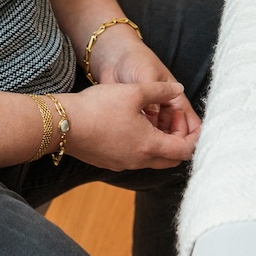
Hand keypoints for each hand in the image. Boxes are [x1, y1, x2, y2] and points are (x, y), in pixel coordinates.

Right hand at [63, 81, 198, 171]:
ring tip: (151, 117)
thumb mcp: (135, 91)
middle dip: (178, 140)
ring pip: (152, 159)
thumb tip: (179, 90)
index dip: (193, 135)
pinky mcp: (109, 162)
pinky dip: (142, 145)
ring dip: (160, 142)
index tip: (183, 117)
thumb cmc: (99, 107)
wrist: (63, 124)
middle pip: (171, 159)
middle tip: (171, 117)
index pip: (185, 151)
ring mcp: (123, 164)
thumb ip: (161, 91)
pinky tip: (132, 123)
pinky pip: (135, 158)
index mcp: (149, 146)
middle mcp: (139, 161)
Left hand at [93, 33, 200, 139]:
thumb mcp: (148, 75)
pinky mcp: (134, 122)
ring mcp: (150, 118)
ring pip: (159, 139)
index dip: (189, 136)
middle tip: (161, 146)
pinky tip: (133, 143)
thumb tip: (160, 114)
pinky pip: (142, 138)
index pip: (190, 123)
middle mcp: (165, 111)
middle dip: (173, 144)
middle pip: (176, 135)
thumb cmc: (135, 61)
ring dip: (156, 144)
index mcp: (175, 99)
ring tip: (146, 145)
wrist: (112, 58)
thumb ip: (156, 94)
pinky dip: (141, 142)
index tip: (182, 144)